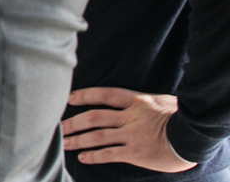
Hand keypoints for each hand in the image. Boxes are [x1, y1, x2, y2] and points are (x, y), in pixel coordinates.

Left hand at [61, 87, 196, 171]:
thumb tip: (126, 102)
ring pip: (97, 136)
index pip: (104, 95)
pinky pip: (109, 153)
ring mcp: (132, 135)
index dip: (85, 95)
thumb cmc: (181, 117)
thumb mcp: (160, 101)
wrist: (195, 136)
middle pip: (94, 117)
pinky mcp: (136, 153)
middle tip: (58, 126)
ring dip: (78, 140)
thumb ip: (140, 102)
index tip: (70, 99)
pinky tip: (83, 158)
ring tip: (64, 143)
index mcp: (136, 101)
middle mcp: (130, 117)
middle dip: (73, 122)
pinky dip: (94, 156)